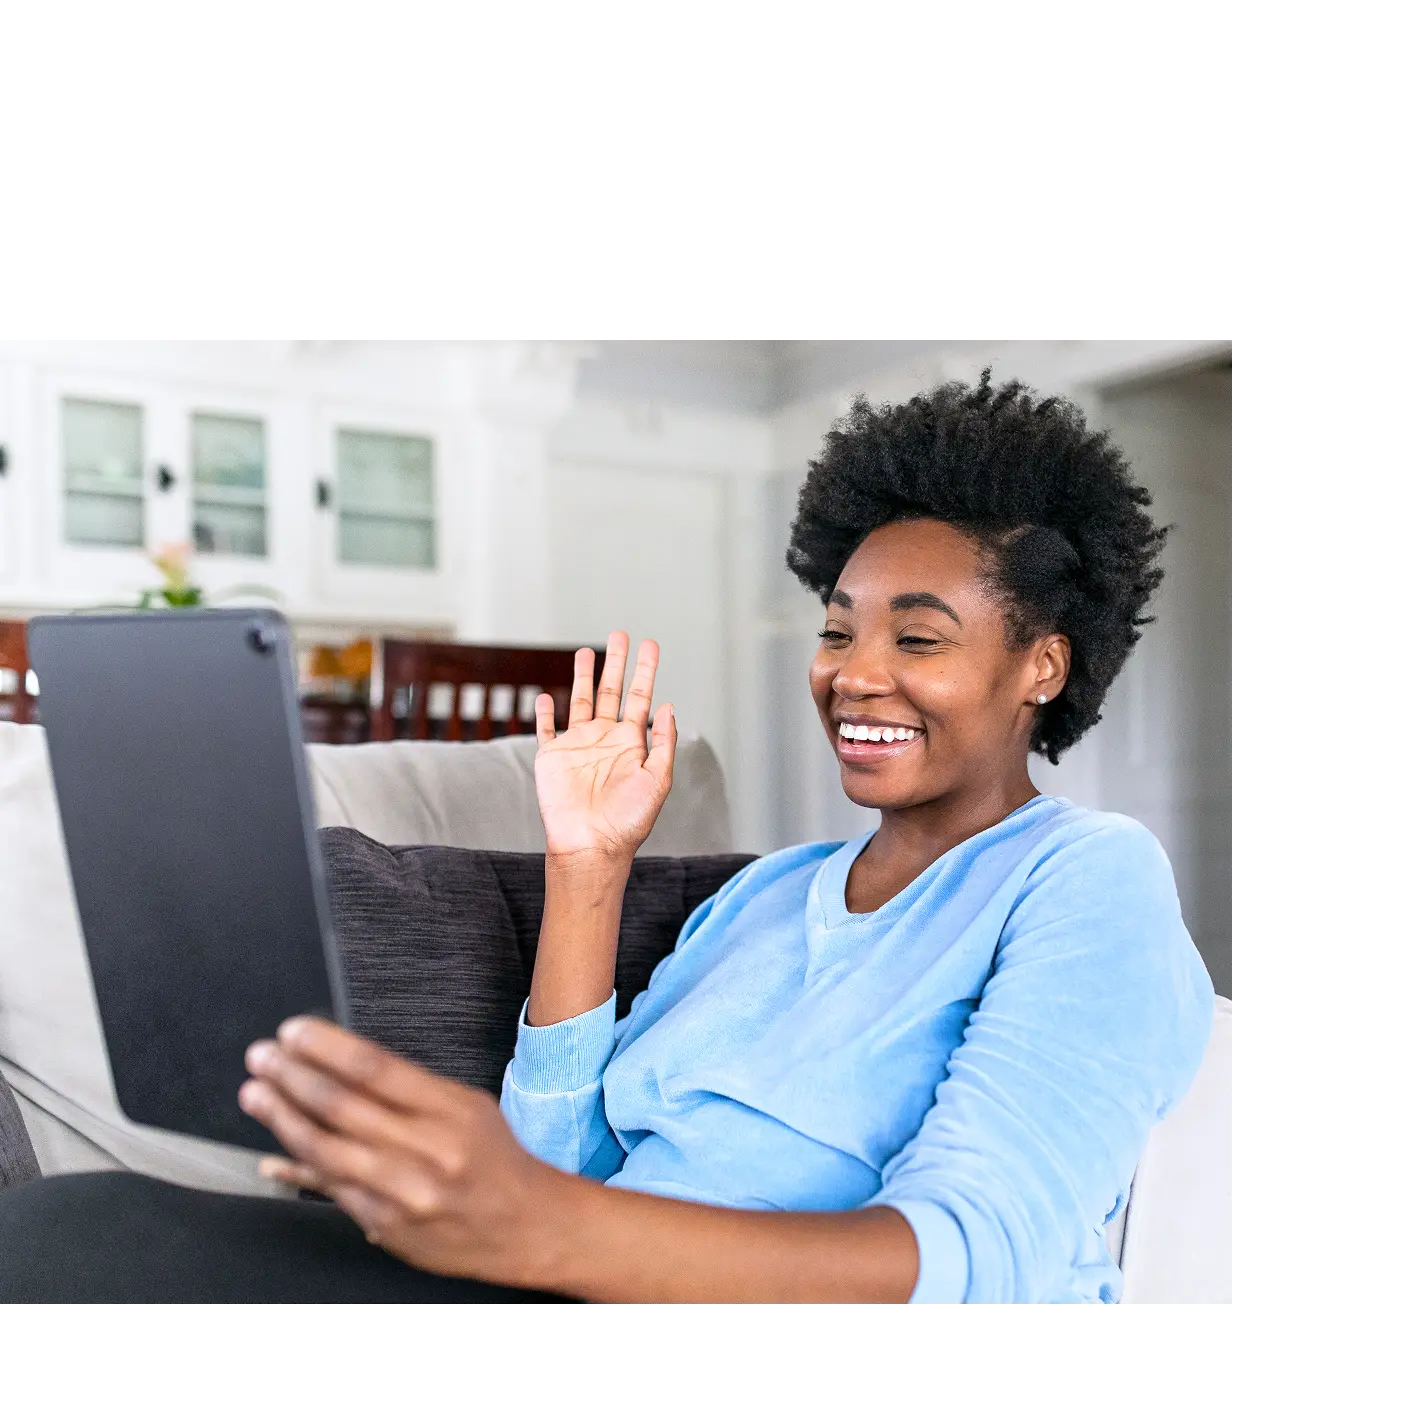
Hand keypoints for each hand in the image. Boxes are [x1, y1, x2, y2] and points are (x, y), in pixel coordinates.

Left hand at [238, 1017, 553, 1283]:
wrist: (524, 1226)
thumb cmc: (494, 1159)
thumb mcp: (467, 1106)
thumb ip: (409, 1090)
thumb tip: (342, 1066)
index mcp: (449, 1109)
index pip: (375, 1069)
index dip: (326, 1047)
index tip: (294, 1031)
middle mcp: (425, 1150)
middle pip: (342, 1106)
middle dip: (292, 1076)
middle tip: (262, 1056)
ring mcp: (402, 1192)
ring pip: (326, 1150)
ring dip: (282, 1118)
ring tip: (255, 1093)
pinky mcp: (385, 1226)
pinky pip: (330, 1193)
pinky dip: (296, 1172)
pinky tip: (270, 1158)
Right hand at [533, 631, 674, 862]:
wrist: (591, 845)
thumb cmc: (628, 820)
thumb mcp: (657, 780)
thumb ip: (662, 741)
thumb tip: (667, 705)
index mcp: (631, 743)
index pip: (641, 697)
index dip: (646, 670)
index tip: (650, 644)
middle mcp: (605, 739)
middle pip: (611, 691)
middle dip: (615, 663)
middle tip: (619, 634)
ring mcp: (578, 746)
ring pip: (579, 701)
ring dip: (582, 676)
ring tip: (585, 652)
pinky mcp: (552, 758)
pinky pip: (546, 730)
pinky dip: (544, 713)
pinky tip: (544, 696)